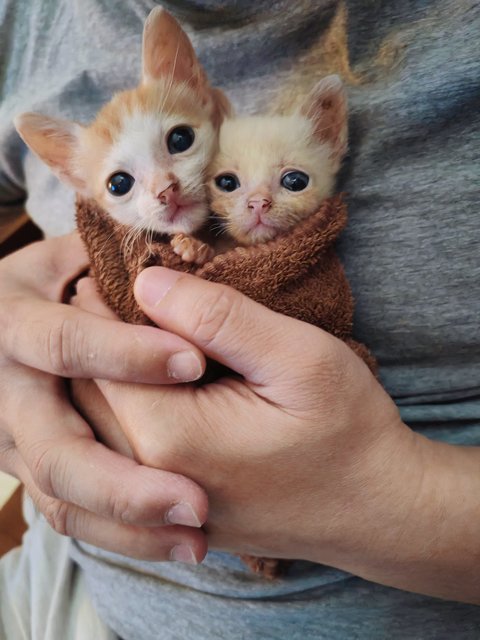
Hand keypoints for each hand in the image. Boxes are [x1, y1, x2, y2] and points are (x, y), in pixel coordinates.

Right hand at [0, 236, 209, 562]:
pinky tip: (170, 542)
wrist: (0, 322)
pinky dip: (118, 534)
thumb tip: (166, 270)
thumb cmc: (50, 282)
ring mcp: (13, 440)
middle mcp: (5, 392)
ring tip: (195, 539)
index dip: (124, 354)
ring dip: (128, 527)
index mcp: (13, 324)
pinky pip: (67, 514)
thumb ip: (109, 259)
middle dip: (124, 482)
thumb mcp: (69, 256)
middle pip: (54, 450)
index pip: (63, 343)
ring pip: (61, 498)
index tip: (192, 361)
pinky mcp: (30, 468)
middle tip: (196, 502)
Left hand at [86, 266, 479, 602]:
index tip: (98, 268)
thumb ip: (219, 318)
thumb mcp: (298, 358)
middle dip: (88, 340)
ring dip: (97, 374)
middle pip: (85, 394)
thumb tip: (146, 282)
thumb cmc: (348, 430)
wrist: (377, 509)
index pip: (98, 356)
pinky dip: (115, 408)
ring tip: (115, 330)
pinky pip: (119, 451)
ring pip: (95, 425)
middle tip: (99, 292)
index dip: (94, 307)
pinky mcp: (172, 506)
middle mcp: (146, 476)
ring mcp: (157, 499)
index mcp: (169, 435)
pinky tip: (139, 382)